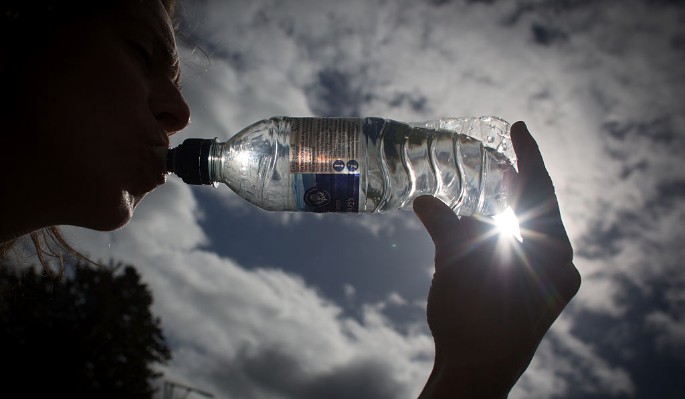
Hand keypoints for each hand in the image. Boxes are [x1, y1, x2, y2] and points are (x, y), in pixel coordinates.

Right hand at [414, 121, 580, 397]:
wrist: (477, 370)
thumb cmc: (470, 314)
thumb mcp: (454, 260)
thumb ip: (443, 223)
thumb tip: (424, 199)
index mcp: (552, 247)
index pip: (541, 186)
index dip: (529, 153)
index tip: (519, 126)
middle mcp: (560, 262)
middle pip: (541, 208)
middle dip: (519, 183)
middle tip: (502, 160)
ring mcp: (552, 283)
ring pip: (533, 232)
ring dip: (511, 210)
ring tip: (493, 190)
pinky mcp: (539, 298)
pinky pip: (526, 252)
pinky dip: (506, 236)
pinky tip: (485, 231)